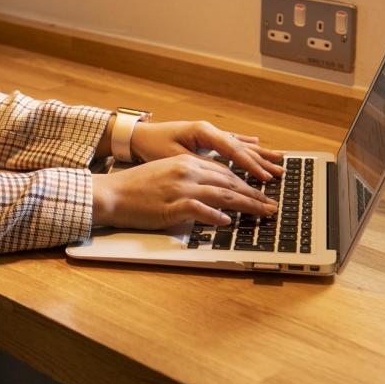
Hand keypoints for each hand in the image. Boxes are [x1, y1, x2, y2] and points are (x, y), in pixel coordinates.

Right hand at [91, 154, 277, 229]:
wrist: (112, 193)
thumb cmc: (137, 187)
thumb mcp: (166, 174)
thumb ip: (190, 179)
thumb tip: (211, 193)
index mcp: (186, 162)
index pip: (224, 171)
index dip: (246, 182)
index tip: (261, 192)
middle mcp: (187, 171)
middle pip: (229, 182)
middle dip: (254, 194)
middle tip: (272, 205)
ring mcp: (180, 188)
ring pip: (222, 195)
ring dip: (246, 205)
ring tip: (262, 213)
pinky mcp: (172, 205)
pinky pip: (200, 210)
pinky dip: (215, 216)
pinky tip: (227, 222)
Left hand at [130, 120, 283, 180]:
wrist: (138, 136)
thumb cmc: (153, 146)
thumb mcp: (175, 157)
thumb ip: (200, 166)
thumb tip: (222, 177)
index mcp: (203, 132)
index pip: (233, 150)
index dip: (250, 165)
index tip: (264, 178)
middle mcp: (209, 130)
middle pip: (241, 147)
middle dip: (261, 161)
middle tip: (280, 173)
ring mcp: (209, 133)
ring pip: (239, 144)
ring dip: (259, 153)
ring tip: (279, 159)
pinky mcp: (206, 138)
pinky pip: (231, 142)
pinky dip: (246, 144)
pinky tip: (258, 142)